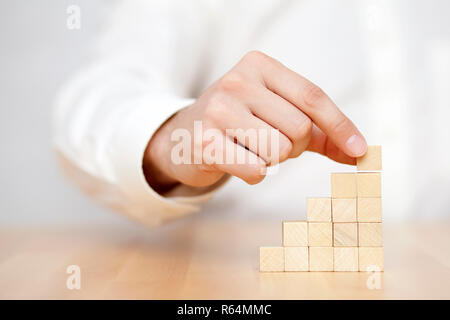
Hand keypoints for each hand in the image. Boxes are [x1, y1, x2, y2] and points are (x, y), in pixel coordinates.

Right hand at [143, 51, 366, 191]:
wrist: (184, 136)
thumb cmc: (239, 124)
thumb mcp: (277, 115)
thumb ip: (318, 132)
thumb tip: (359, 153)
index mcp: (259, 65)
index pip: (312, 97)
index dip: (340, 126)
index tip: (360, 150)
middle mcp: (237, 81)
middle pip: (298, 129)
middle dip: (292, 147)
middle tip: (269, 143)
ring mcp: (218, 109)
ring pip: (279, 151)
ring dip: (272, 160)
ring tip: (249, 149)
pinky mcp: (206, 141)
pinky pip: (257, 170)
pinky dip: (254, 173)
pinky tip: (235, 160)